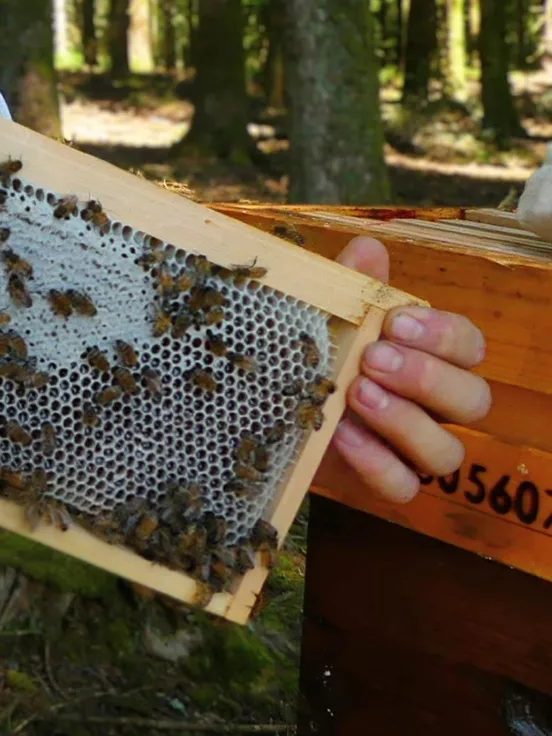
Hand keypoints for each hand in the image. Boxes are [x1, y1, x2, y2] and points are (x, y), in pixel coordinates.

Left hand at [327, 235, 490, 502]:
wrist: (263, 398)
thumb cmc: (312, 347)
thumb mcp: (323, 311)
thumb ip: (350, 284)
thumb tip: (369, 249)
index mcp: (430, 355)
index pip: (469, 345)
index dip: (443, 335)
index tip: (395, 322)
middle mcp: (434, 405)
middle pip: (473, 399)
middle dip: (427, 377)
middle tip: (373, 358)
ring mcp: (413, 447)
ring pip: (447, 451)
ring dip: (405, 422)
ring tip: (357, 394)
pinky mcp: (384, 479)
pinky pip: (405, 486)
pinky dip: (378, 463)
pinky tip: (342, 435)